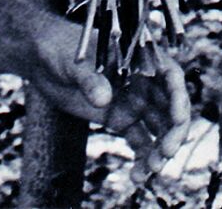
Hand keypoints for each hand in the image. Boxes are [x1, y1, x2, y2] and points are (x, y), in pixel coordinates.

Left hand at [26, 14, 191, 172]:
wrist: (43, 58)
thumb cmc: (61, 47)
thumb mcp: (74, 61)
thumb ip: (89, 79)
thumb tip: (103, 98)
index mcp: (138, 58)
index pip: (170, 76)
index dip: (179, 96)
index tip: (178, 118)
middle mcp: (142, 80)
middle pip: (170, 107)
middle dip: (173, 131)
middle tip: (164, 153)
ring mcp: (133, 101)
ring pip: (158, 128)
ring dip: (160, 149)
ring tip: (150, 170)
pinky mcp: (120, 118)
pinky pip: (140, 140)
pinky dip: (143, 158)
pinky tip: (137, 175)